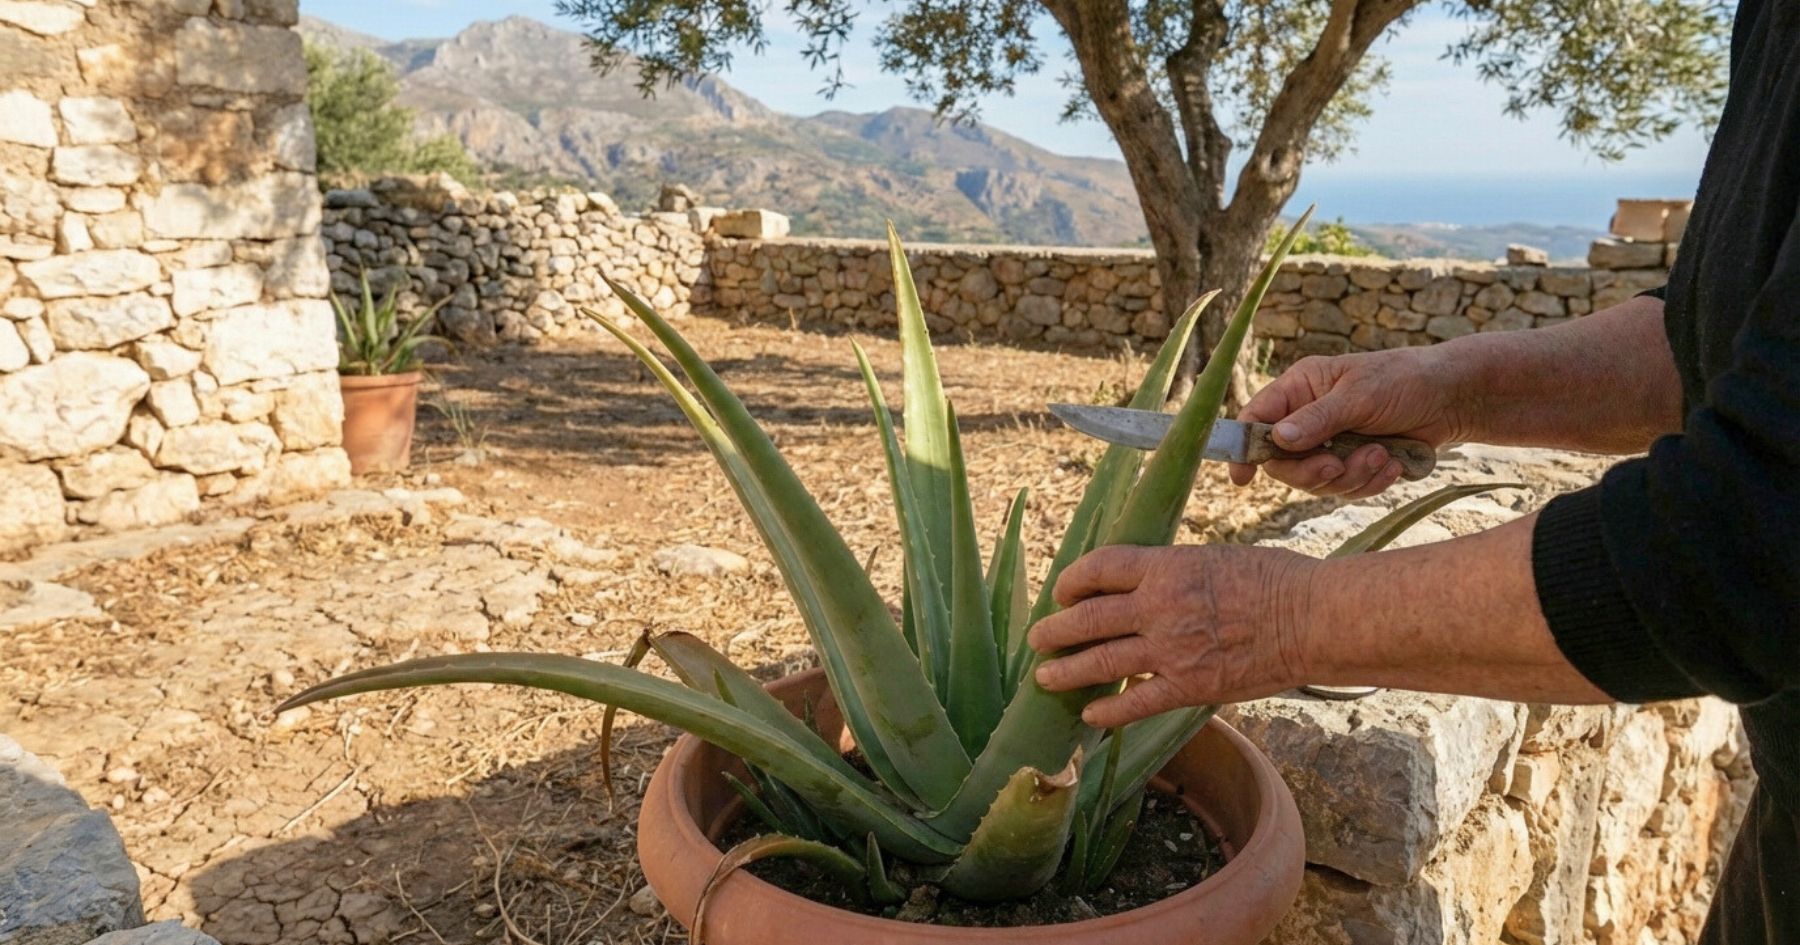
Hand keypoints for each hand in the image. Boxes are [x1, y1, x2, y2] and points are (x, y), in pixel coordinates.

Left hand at [1028, 544, 1317, 726]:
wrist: (1313, 618)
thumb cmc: (1275, 580)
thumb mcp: (1214, 558)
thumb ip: (1175, 573)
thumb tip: (1148, 583)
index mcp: (1166, 566)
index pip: (1099, 567)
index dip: (1072, 580)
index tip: (1061, 592)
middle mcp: (1159, 605)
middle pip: (1088, 617)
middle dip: (1056, 629)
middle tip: (1038, 639)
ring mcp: (1171, 649)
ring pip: (1101, 661)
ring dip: (1067, 671)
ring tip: (1044, 678)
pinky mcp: (1189, 687)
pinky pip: (1135, 702)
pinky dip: (1108, 710)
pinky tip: (1090, 715)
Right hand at [1230, 346, 1472, 497]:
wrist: (1452, 399)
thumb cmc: (1404, 381)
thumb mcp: (1360, 395)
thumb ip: (1318, 419)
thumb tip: (1277, 438)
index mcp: (1300, 388)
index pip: (1256, 419)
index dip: (1244, 448)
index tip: (1242, 478)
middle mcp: (1307, 418)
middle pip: (1283, 462)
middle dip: (1312, 471)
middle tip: (1337, 466)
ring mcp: (1330, 444)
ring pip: (1316, 481)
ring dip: (1349, 476)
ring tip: (1381, 455)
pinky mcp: (1353, 464)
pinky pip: (1346, 489)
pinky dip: (1369, 483)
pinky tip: (1392, 464)